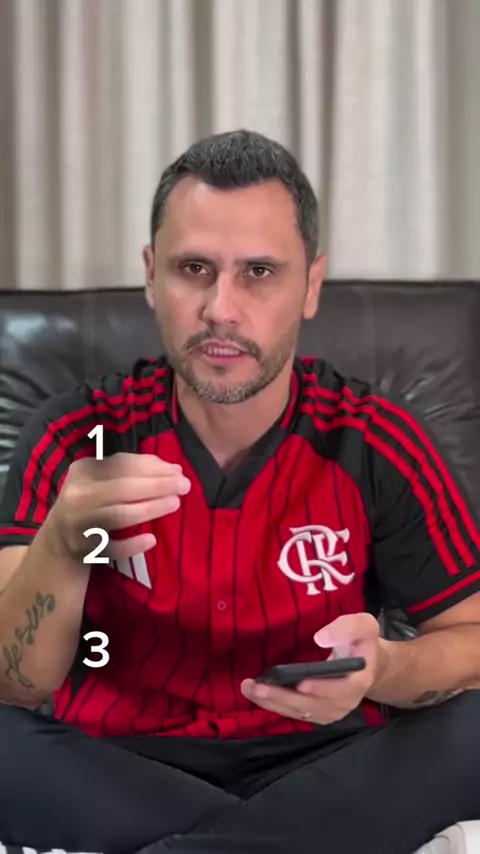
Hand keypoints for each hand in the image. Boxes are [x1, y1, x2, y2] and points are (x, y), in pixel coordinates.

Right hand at [46, 452, 190, 560]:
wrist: (58, 542)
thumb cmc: (90, 503)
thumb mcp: (102, 481)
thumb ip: (133, 472)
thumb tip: (174, 468)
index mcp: (83, 471)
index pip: (121, 464)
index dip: (152, 466)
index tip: (178, 470)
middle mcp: (77, 495)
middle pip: (122, 488)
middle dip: (157, 485)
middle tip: (185, 486)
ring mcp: (79, 523)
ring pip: (118, 516)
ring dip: (150, 508)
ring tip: (175, 503)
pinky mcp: (84, 549)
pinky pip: (112, 547)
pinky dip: (132, 544)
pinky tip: (152, 539)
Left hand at [241, 613, 386, 724]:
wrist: (367, 663)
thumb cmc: (362, 642)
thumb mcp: (364, 625)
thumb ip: (347, 628)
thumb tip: (320, 638)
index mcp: (360, 681)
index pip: (342, 689)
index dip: (322, 688)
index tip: (301, 682)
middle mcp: (346, 702)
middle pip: (313, 705)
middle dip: (284, 697)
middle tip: (258, 687)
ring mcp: (331, 711)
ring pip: (301, 712)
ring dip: (274, 703)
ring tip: (250, 689)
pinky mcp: (319, 714)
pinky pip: (296, 713)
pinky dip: (276, 706)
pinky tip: (258, 695)